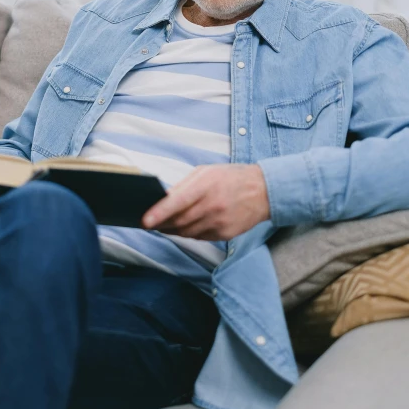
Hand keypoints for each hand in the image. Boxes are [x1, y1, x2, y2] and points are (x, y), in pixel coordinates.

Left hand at [142, 164, 269, 240]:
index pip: (178, 202)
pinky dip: (188, 233)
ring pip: (187, 232)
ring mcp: (219, 223)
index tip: (144, 221)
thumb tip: (163, 199)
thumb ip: (184, 185)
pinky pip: (199, 237)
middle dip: (161, 224)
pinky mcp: (225, 235)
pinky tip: (184, 226)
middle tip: (149, 223)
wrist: (263, 191)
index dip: (159, 213)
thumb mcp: (206, 172)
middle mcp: (213, 206)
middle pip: (179, 221)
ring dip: (172, 230)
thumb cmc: (231, 177)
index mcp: (206, 186)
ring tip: (163, 225)